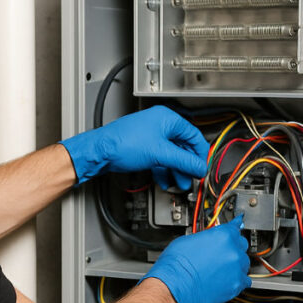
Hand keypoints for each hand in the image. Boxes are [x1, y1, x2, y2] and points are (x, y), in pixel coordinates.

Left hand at [60, 106, 209, 188]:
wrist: (99, 153)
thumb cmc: (122, 144)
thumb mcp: (160, 154)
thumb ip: (184, 161)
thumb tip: (199, 167)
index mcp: (167, 119)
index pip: (193, 135)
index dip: (200, 153)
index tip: (203, 167)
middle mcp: (159, 125)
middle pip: (182, 147)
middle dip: (187, 165)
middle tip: (192, 178)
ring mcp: (150, 136)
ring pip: (170, 155)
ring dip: (176, 170)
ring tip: (179, 183)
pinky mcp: (142, 148)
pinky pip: (159, 159)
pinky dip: (163, 170)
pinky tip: (164, 181)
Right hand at [141, 216, 250, 302]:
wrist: (174, 286)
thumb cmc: (176, 265)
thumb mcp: (188, 240)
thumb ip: (207, 238)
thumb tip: (209, 239)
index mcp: (223, 235)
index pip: (236, 227)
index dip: (236, 227)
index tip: (238, 226)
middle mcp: (233, 250)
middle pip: (242, 245)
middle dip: (233, 247)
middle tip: (221, 253)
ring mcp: (236, 268)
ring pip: (244, 263)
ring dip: (235, 264)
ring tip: (221, 269)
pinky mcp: (236, 285)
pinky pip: (245, 280)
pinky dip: (238, 279)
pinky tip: (228, 279)